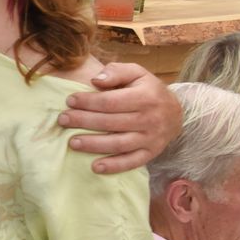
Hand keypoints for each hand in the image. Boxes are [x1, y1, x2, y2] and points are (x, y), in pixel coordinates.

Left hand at [61, 62, 181, 172]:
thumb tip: (95, 80)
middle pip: (112, 122)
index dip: (88, 101)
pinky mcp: (151, 153)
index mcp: (146, 97)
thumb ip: (116, 72)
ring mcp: (151, 138)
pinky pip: (132, 162)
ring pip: (119, 143)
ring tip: (72, 143)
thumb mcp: (137, 73)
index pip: (112, 101)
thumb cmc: (148, 90)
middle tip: (63, 120)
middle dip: (84, 121)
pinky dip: (114, 166)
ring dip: (94, 145)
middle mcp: (150, 119)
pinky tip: (95, 167)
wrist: (176, 112)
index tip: (70, 101)